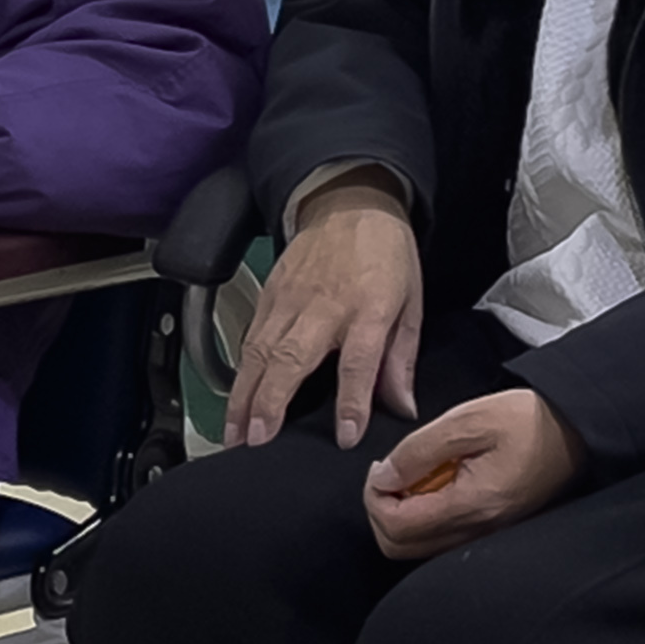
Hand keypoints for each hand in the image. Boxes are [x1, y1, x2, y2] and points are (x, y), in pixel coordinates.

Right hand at [227, 181, 424, 449]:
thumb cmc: (386, 256)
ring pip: (260, 352)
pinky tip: (234, 402)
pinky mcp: (268, 294)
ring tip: (234, 435)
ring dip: (244, 396)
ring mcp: (290, 299)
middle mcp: (324, 306)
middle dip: (270, 403)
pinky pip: (250, 338)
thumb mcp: (410, 303)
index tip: (345, 436)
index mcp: (369, 310)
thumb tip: (402, 409)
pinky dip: (239, 373)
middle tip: (256, 442)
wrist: (350, 202)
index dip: (352, 401)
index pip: (359, 362)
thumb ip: (401, 359)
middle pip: (291, 358)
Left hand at [366, 389, 579, 560]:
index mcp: (472, 505)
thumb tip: (385, 476)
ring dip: (401, 515)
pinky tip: (436, 486)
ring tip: (415, 476)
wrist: (576, 431)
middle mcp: (478, 531)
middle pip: (399, 547)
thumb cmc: (529, 421)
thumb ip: (419, 450)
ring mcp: (485, 535)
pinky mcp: (491, 531)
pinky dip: (424, 518)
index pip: (396, 527)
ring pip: (417, 548)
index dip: (374, 498)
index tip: (380, 469)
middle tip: (390, 475)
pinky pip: (440, 540)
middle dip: (382, 511)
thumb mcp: (468, 420)